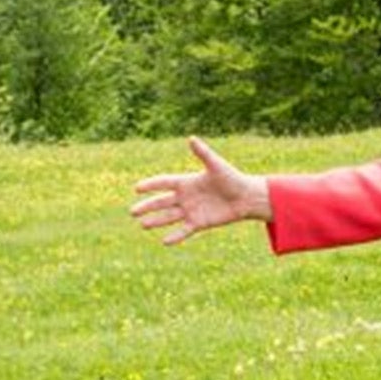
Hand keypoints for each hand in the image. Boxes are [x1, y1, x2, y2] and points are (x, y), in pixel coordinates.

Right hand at [130, 137, 271, 244]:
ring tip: (142, 225)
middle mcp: (186, 197)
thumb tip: (191, 138)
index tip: (136, 188)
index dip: (151, 185)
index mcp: (187, 182)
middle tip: (132, 211)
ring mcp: (191, 210)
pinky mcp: (200, 223)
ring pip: (169, 217)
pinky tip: (164, 241)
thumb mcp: (217, 166)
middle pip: (162, 202)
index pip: (164, 183)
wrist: (248, 197)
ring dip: (156, 221)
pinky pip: (184, 230)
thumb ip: (203, 154)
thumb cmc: (233, 178)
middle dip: (147, 206)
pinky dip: (175, 236)